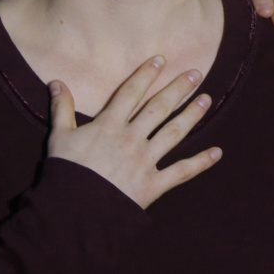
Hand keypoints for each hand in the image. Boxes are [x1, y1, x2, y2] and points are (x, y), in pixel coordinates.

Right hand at [47, 56, 221, 208]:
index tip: (161, 59)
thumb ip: (61, 108)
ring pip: (174, 133)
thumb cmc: (65, 174)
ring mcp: (145, 161)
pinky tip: (217, 152)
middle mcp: (131, 139)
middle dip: (178, 89)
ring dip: (192, 115)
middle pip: (159, 108)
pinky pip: (182, 172)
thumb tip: (56, 81)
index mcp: (109, 126)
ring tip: (207, 99)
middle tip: (196, 73)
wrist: (73, 213)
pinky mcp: (153, 184)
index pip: (131, 93)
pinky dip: (201, 162)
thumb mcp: (59, 137)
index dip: (146, 74)